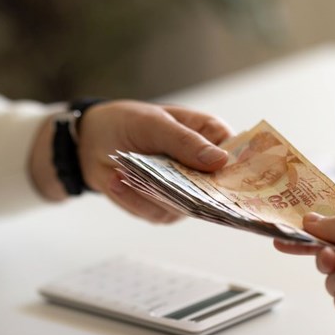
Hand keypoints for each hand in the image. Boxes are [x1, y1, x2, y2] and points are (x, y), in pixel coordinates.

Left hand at [79, 100, 232, 222]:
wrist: (93, 142)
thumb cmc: (130, 123)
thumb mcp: (156, 124)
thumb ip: (185, 142)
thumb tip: (220, 160)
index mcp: (211, 138)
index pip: (238, 158)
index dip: (241, 172)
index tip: (228, 178)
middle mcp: (203, 169)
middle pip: (215, 191)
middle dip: (191, 191)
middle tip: (166, 182)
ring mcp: (185, 192)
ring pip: (184, 207)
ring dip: (152, 193)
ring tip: (125, 173)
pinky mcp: (162, 208)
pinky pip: (155, 212)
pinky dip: (133, 198)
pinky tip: (116, 180)